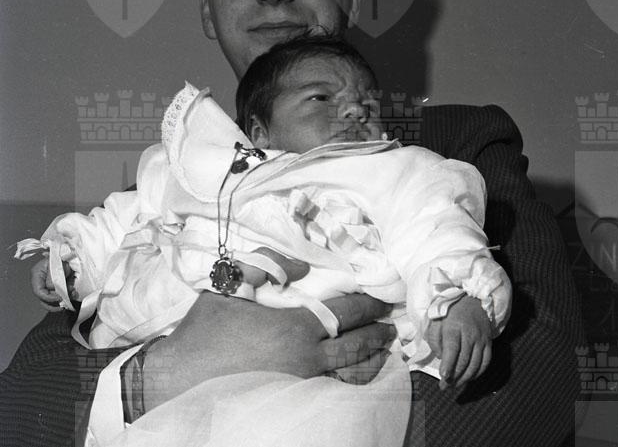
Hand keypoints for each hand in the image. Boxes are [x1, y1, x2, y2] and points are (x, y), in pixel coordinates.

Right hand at [30, 257, 69, 311]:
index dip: (48, 297)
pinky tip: (74, 293)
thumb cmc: (62, 257)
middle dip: (56, 301)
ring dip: (63, 300)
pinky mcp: (58, 288)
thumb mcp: (57, 265)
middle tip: (67, 299)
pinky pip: (60, 297)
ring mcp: (49, 286)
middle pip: (43, 299)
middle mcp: (41, 283)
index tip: (60, 297)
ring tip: (72, 294)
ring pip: (52, 301)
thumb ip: (53, 277)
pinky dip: (67, 297)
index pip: (39, 291)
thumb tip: (52, 289)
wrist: (71, 254)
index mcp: (37, 275)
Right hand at [142, 250, 392, 410]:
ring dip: (369, 360)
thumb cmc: (204, 331)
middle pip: (353, 346)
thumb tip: (300, 265)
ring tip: (382, 351)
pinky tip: (353, 376)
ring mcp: (298, 383)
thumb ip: (264, 265)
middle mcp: (304, 358)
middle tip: (390, 325)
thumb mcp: (228, 286)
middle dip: (375, 333)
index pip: (343, 313)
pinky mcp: (289, 400)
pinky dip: (348, 381)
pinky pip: (329, 391)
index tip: (379, 298)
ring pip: (347, 374)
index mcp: (293, 327)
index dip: (365, 304)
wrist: (178, 379)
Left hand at [426, 295, 491, 389]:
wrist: (473, 300)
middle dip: (454, 376)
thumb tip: (441, 357)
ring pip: (475, 364)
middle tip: (445, 386)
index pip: (453, 348)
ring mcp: (481, 339)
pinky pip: (485, 362)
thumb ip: (435, 338)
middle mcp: (470, 334)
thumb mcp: (436, 319)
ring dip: (465, 378)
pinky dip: (477, 373)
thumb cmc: (451, 311)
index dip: (449, 364)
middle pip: (464, 360)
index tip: (444, 376)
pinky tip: (469, 378)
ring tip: (454, 386)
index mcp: (455, 326)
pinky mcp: (489, 343)